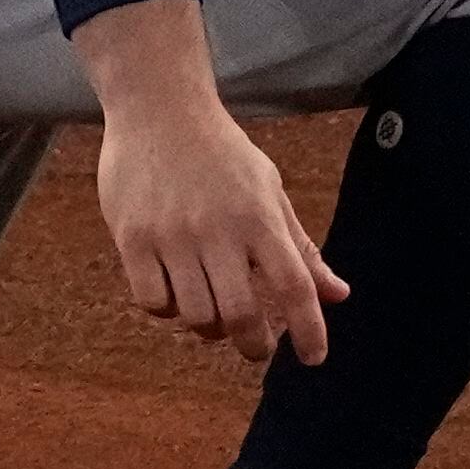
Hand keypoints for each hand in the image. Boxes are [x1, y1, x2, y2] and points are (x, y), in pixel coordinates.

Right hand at [71, 0, 347, 364]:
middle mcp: (218, 229)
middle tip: (258, 349)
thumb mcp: (270, 191)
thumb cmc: (223, 154)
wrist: (158, 109)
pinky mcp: (132, 237)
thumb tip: (338, 295)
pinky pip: (152, 301)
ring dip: (210, 329)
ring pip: (195, 315)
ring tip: (216, 317)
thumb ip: (300, 247)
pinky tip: (176, 293)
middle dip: (255, 345)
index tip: (315, 358)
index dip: (310, 328)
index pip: (295, 285)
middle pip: (241, 313)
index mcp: (260, 217)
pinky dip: (168, 310)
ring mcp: (172, 235)